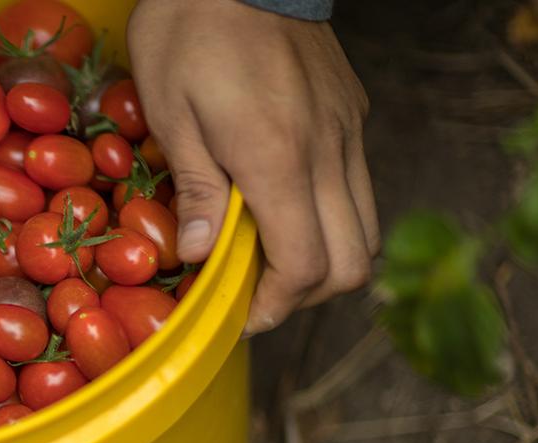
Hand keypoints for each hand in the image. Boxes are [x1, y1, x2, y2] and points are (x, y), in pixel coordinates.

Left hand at [127, 0, 377, 336]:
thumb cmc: (189, 31)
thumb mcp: (171, 110)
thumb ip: (195, 188)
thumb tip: (200, 256)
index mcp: (278, 158)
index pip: (305, 264)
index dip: (276, 305)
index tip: (242, 316)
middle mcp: (328, 151)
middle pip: (352, 262)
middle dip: (306, 296)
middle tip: (256, 298)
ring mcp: (348, 131)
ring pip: (366, 227)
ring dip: (324, 259)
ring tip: (268, 259)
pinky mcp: (351, 113)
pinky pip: (358, 186)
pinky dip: (331, 217)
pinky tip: (282, 207)